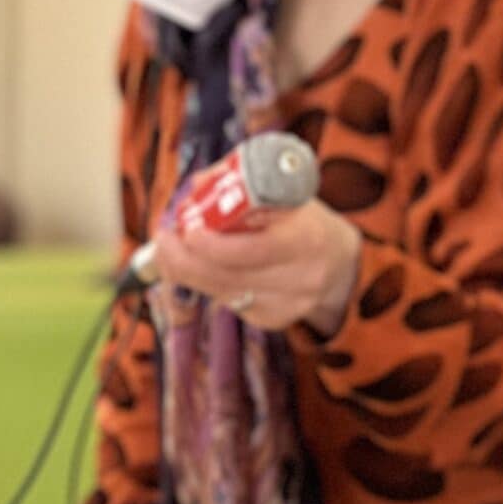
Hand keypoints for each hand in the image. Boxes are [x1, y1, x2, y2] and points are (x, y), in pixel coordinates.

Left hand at [151, 198, 360, 332]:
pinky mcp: (273, 320)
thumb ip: (240, 183)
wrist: (340, 263)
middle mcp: (301, 277)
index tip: (186, 228)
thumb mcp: (284, 192)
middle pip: (228, 276)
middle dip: (185, 259)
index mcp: (307, 238)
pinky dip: (207, 284)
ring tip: (169, 250)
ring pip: (221, 293)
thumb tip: (196, 188)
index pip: (253, 250)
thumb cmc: (303, 218)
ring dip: (187, 272)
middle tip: (162, 239)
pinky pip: (228, 303)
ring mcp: (288, 305)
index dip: (213, 244)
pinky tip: (200, 268)